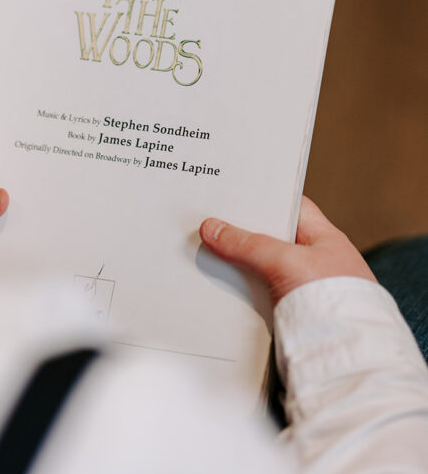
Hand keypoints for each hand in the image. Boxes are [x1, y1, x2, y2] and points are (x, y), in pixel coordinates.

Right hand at [200, 196, 375, 305]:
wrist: (347, 363)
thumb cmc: (332, 303)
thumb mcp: (284, 261)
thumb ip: (247, 244)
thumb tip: (213, 228)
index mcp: (325, 239)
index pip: (291, 206)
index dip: (264, 196)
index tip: (234, 193)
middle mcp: (317, 263)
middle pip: (272, 239)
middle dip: (244, 234)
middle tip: (212, 225)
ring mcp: (306, 291)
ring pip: (264, 270)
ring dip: (241, 267)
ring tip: (209, 256)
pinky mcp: (294, 317)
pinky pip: (262, 298)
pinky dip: (244, 295)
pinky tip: (222, 292)